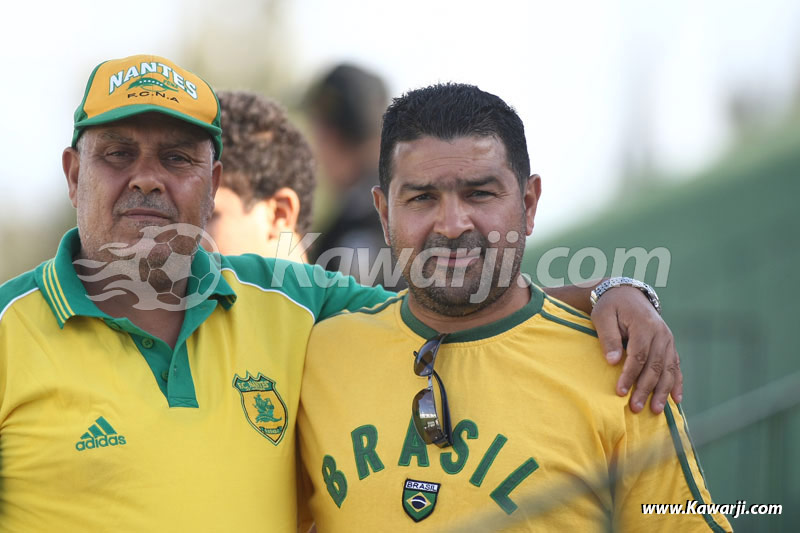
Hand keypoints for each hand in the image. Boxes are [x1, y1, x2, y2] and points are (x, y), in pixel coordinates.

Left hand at [590, 286, 681, 413]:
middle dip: (645, 389)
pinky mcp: (669, 345)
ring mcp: (668, 340)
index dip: (630, 375)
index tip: (620, 392)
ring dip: (662, 391)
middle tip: (635, 408)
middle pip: (655, 366)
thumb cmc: (611, 307)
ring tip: (655, 410)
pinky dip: (676, 383)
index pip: (638, 355)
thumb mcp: (603, 317)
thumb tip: (613, 361)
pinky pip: (675, 366)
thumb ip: (609, 338)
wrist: (627, 293)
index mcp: (644, 325)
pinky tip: (676, 399)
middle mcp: (661, 333)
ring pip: (667, 369)